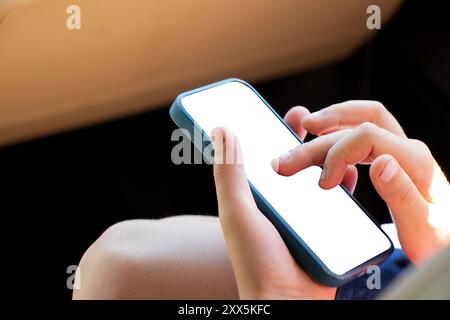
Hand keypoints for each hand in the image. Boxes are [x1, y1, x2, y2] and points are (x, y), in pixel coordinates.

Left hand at [210, 107, 356, 299]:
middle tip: (310, 118)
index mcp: (256, 196)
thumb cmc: (257, 261)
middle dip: (302, 138)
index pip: (262, 156)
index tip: (280, 113)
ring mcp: (304, 214)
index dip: (269, 133)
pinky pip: (338, 198)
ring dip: (326, 156)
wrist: (289, 300)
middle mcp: (279, 202)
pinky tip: (349, 171)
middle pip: (292, 162)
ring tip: (335, 139)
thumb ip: (229, 174)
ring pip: (316, 176)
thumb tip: (223, 131)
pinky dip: (343, 182)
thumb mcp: (237, 212)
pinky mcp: (326, 226)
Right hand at [274, 101, 449, 264]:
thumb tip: (380, 164)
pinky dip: (340, 130)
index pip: (367, 136)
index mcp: (415, 162)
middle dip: (319, 137)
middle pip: (358, 125)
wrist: (449, 244)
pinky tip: (326, 146)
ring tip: (305, 125)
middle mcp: (408, 149)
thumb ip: (401, 195)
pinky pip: (364, 131)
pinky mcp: (393, 157)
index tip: (323, 183)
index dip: (336, 154)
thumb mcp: (422, 228)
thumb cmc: (437, 241)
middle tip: (289, 156)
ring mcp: (400, 151)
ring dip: (331, 120)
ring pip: (363, 119)